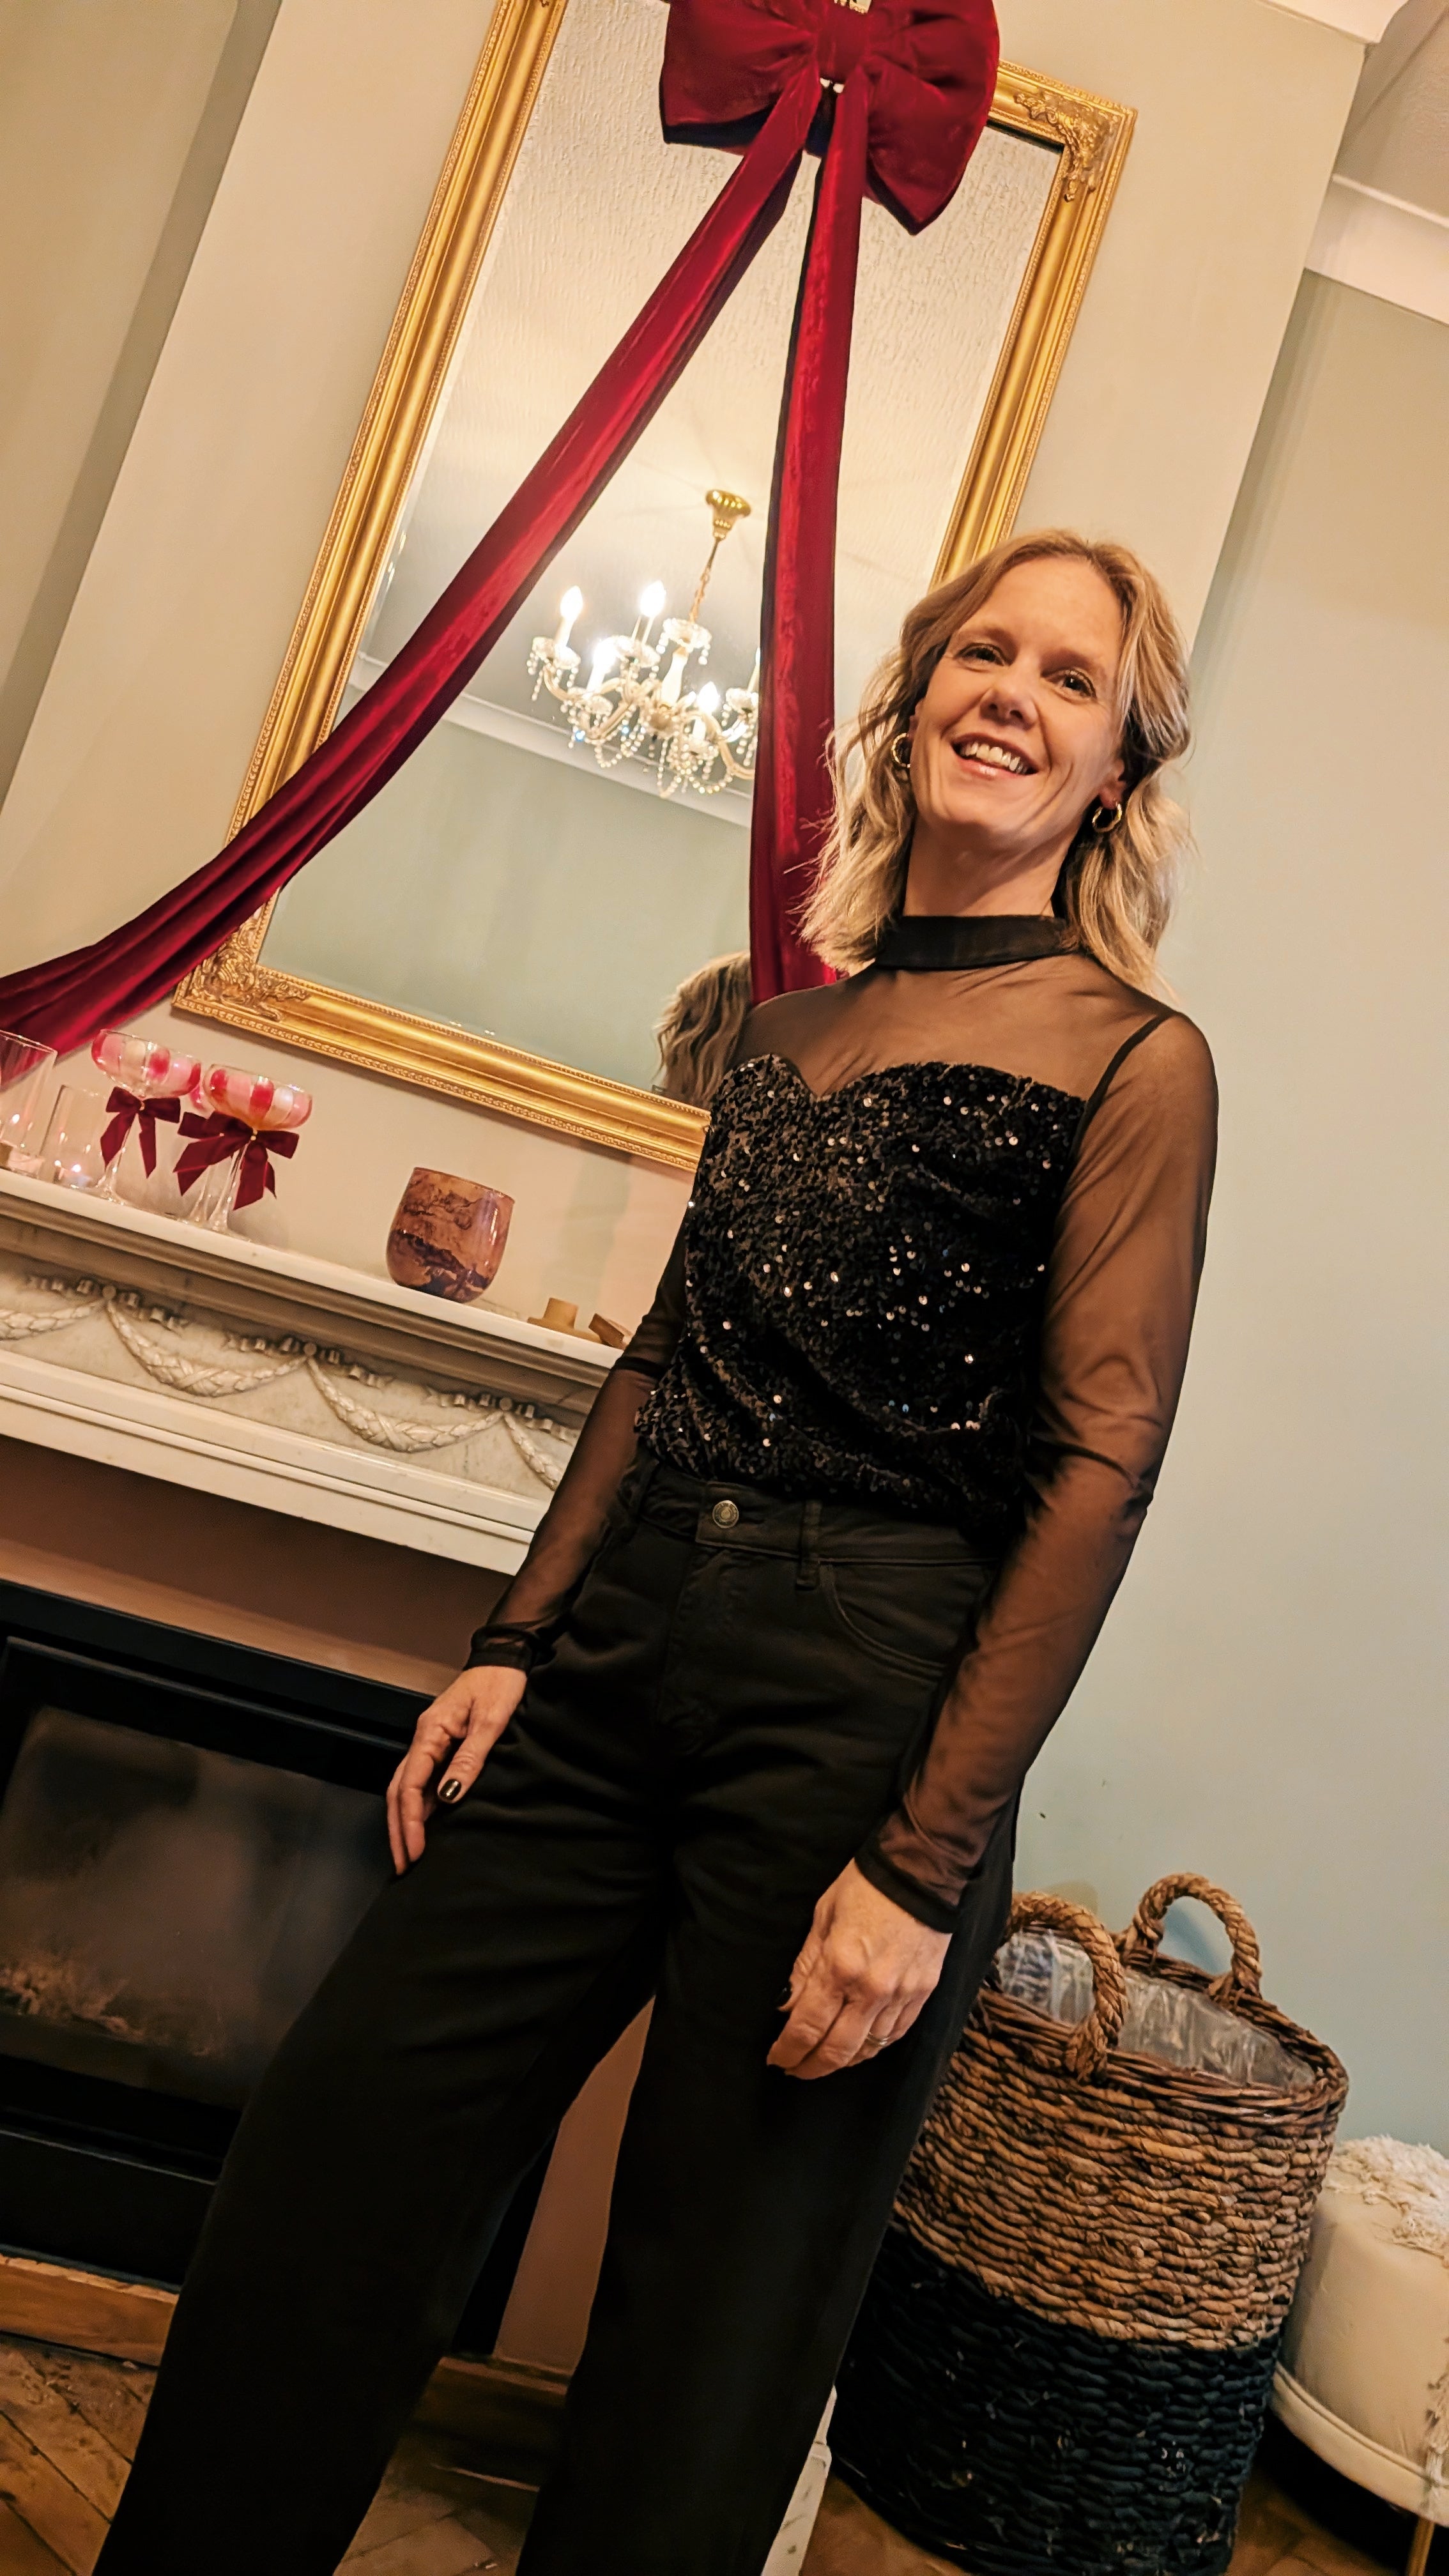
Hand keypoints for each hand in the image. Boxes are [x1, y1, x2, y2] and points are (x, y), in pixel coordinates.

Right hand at [385, 1664, 526, 1872]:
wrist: (506, 1658)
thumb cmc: (500, 1683)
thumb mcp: (490, 1722)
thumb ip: (469, 1759)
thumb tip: (448, 1797)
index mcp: (430, 1732)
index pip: (409, 1785)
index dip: (410, 1822)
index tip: (416, 1851)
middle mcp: (424, 1738)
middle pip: (399, 1791)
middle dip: (399, 1829)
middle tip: (404, 1865)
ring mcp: (431, 1741)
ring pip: (407, 1787)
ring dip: (406, 1821)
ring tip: (409, 1853)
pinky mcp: (443, 1744)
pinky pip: (424, 1780)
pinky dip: (420, 1806)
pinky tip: (426, 1825)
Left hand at [767, 1860, 949, 2079]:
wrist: (921, 1870)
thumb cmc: (866, 1886)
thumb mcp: (823, 1916)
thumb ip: (805, 1966)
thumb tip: (787, 2005)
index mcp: (840, 1967)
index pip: (806, 2027)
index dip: (787, 2050)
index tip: (776, 2058)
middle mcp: (871, 1990)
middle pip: (837, 2050)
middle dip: (810, 2066)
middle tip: (794, 2068)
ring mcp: (901, 1995)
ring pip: (868, 2049)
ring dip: (842, 2061)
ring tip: (823, 2059)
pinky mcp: (923, 1993)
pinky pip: (896, 2035)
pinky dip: (874, 2046)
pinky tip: (860, 2045)